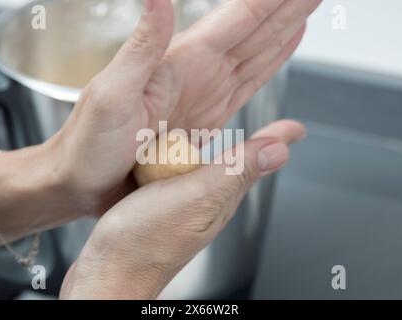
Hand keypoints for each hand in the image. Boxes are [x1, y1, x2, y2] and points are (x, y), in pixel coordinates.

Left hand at [46, 0, 320, 215]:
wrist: (81, 180)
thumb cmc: (88, 144)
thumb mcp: (111, 95)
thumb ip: (141, 46)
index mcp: (179, 65)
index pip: (235, 22)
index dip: (269, 2)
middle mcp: (196, 75)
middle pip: (252, 32)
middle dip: (286, 9)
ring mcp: (203, 95)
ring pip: (254, 55)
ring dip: (283, 31)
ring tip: (307, 10)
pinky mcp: (206, 118)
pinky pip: (245, 86)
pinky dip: (268, 65)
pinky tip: (280, 51)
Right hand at [59, 120, 305, 298]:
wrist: (107, 275)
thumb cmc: (144, 243)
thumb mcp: (196, 197)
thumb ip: (234, 172)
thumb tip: (279, 152)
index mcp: (219, 196)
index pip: (256, 162)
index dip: (275, 140)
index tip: (294, 128)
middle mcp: (206, 203)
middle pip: (238, 167)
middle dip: (255, 145)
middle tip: (271, 129)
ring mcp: (183, 208)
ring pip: (210, 172)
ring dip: (223, 152)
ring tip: (232, 137)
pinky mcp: (160, 210)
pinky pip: (181, 179)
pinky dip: (186, 163)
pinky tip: (179, 159)